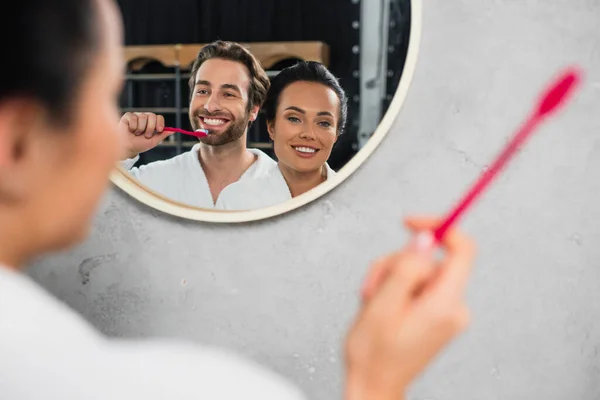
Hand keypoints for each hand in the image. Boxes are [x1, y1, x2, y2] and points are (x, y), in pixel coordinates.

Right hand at [119, 112, 172, 159]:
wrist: (127, 148)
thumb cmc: (139, 145)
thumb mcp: (153, 141)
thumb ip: (162, 135)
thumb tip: (174, 130)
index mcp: (152, 123)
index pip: (159, 117)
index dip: (160, 123)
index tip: (159, 130)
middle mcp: (145, 118)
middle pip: (152, 115)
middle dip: (150, 127)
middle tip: (146, 135)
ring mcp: (136, 116)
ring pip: (142, 117)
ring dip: (140, 128)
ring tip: (136, 134)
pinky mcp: (128, 116)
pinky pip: (133, 118)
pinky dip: (133, 127)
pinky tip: (130, 130)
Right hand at [344, 216, 475, 399]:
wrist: (374, 385)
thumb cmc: (373, 354)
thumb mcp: (380, 304)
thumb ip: (406, 268)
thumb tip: (425, 239)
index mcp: (444, 305)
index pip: (462, 248)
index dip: (437, 227)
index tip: (410, 223)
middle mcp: (453, 308)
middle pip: (431, 259)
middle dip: (396, 264)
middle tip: (374, 286)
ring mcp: (446, 313)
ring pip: (420, 271)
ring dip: (392, 278)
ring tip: (374, 302)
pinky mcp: (437, 315)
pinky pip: (419, 285)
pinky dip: (397, 289)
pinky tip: (382, 306)